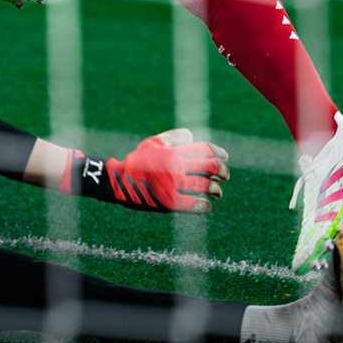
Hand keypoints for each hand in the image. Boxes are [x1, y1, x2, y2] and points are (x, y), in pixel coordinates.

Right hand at [68, 128, 230, 213]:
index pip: (206, 150)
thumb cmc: (136, 161)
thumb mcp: (153, 143)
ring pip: (207, 187)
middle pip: (211, 168)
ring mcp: (175, 186)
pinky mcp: (171, 203)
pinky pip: (197, 205)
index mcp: (174, 152)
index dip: (219, 153)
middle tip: (225, 176)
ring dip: (216, 190)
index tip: (224, 157)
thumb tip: (191, 137)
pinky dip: (205, 205)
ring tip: (217, 192)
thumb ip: (173, 138)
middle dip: (222, 172)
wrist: (117, 182)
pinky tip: (205, 205)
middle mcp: (177, 168)